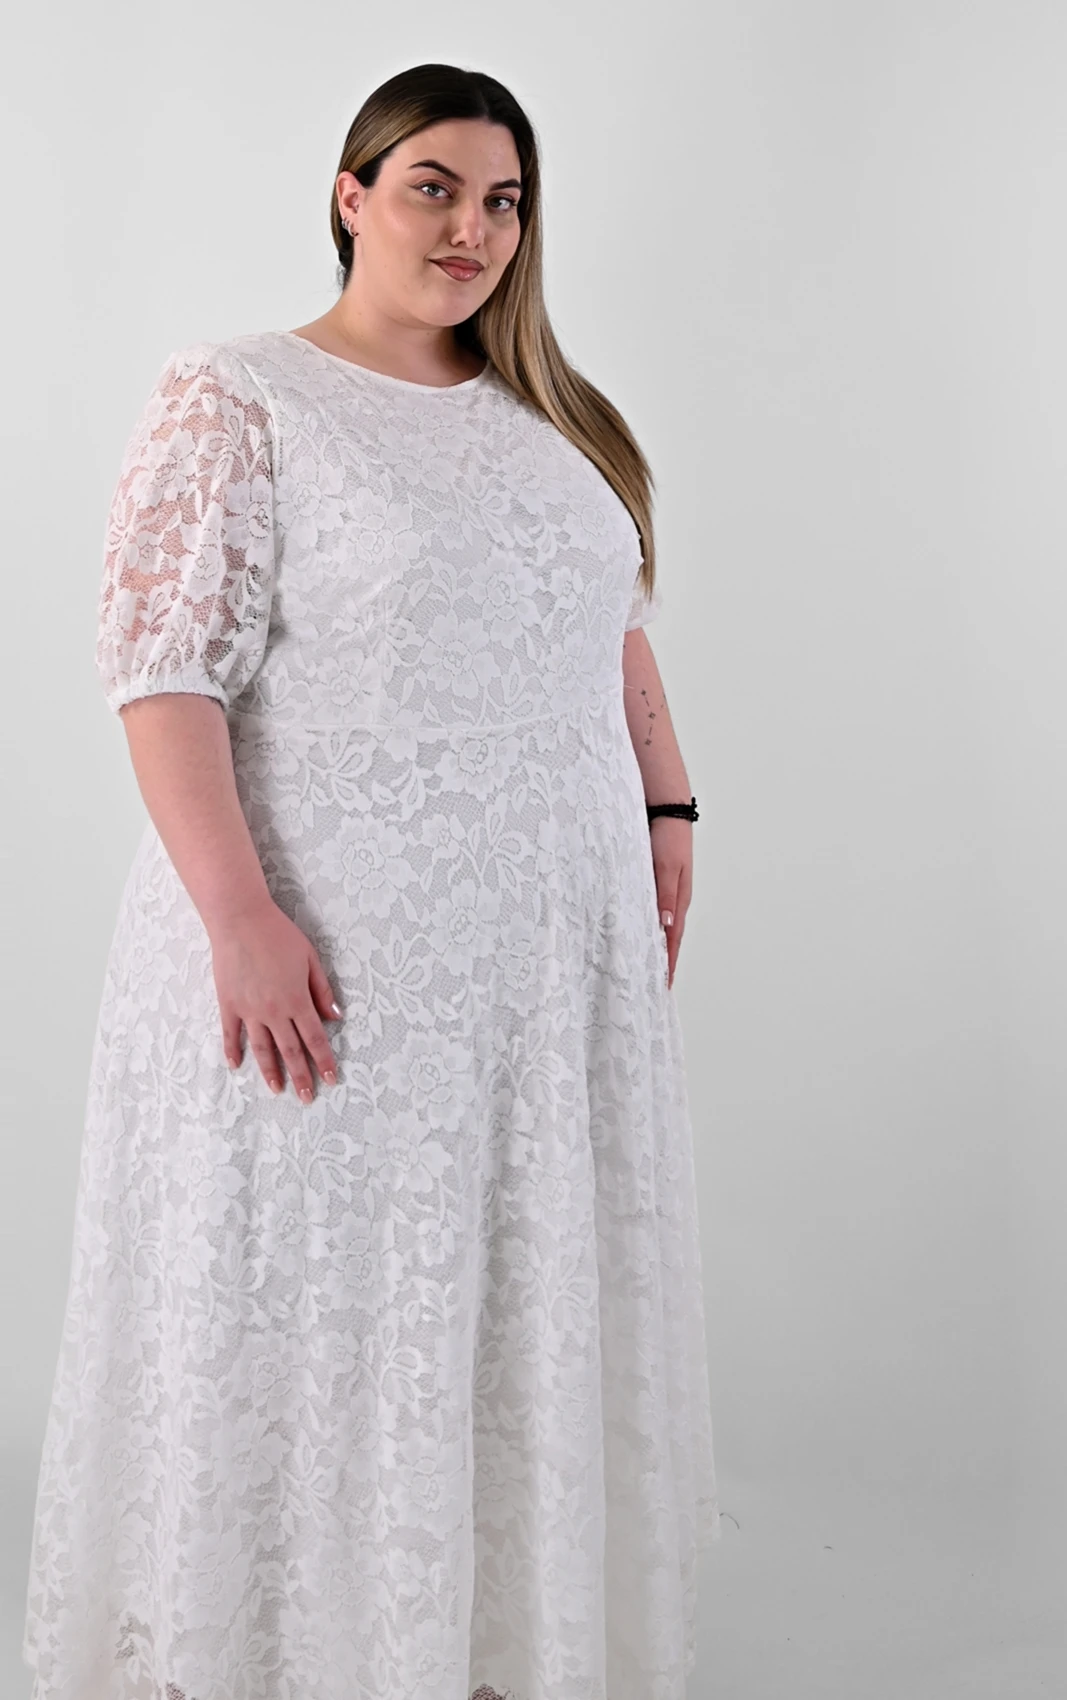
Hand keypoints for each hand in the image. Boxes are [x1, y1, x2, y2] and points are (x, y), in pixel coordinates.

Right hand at [208, 900, 341, 1100]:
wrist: (240, 920)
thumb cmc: (278, 935)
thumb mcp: (310, 958)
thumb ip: (321, 990)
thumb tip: (335, 1015)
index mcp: (296, 1000)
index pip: (315, 1038)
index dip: (324, 1060)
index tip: (330, 1079)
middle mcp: (273, 1011)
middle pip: (290, 1050)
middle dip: (301, 1076)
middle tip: (308, 1097)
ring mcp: (248, 1010)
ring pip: (261, 1049)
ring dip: (270, 1071)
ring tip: (277, 1090)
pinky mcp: (228, 1004)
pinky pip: (230, 1034)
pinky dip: (232, 1051)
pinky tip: (235, 1066)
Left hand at [649, 816, 691, 988]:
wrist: (665, 807)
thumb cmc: (668, 836)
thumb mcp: (666, 866)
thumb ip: (665, 895)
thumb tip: (665, 925)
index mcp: (679, 898)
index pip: (673, 939)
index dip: (668, 963)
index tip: (663, 986)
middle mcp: (674, 898)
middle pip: (669, 936)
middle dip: (663, 960)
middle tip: (654, 984)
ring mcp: (665, 889)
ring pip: (660, 924)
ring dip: (655, 944)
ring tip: (646, 965)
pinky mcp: (653, 880)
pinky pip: (651, 909)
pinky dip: (646, 925)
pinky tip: (637, 930)